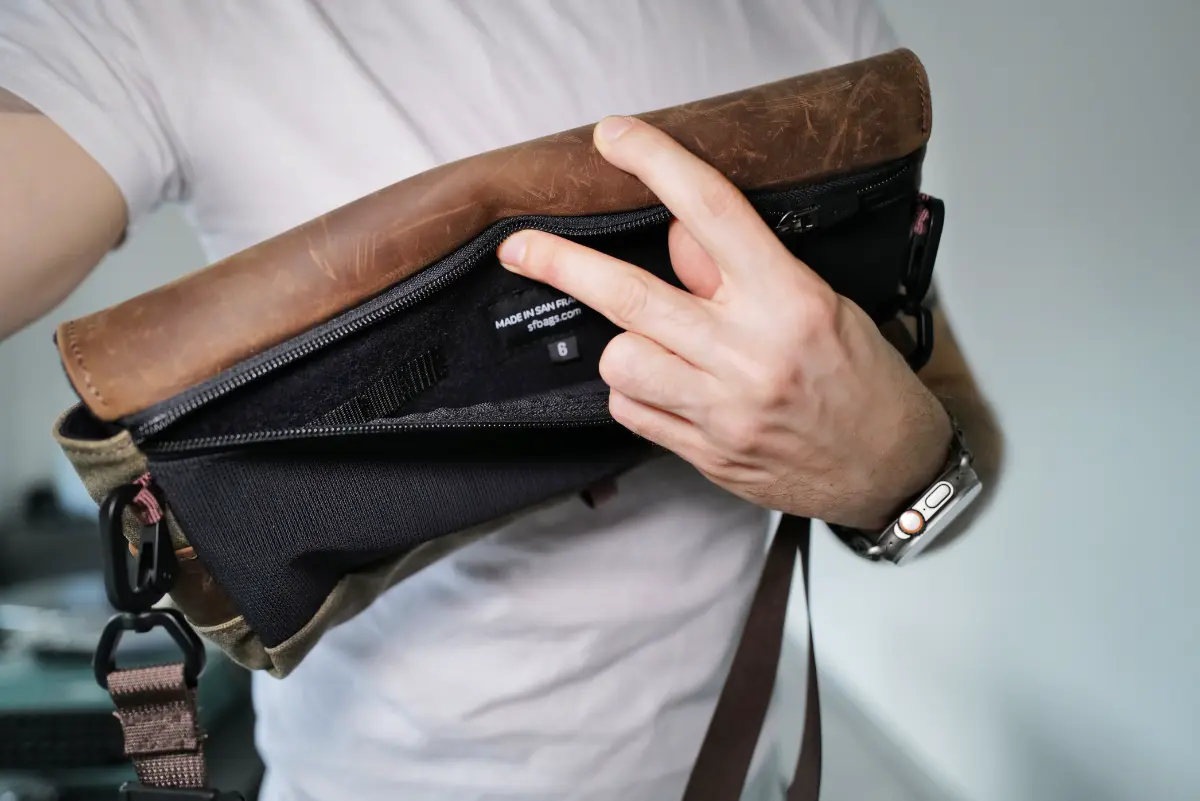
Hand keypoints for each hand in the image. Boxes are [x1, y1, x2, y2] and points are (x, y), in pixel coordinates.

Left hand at [497, 115, 951, 529]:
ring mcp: (723, 409)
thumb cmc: (864, 380)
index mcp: (790, 299)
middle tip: (519, 247)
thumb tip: (679, 235)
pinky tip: (668, 388)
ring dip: (621, 345)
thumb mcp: (823, 301)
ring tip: (653, 344)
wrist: (889, 469)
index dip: (656, 163)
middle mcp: (750, 352)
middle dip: (562, 265)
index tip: (615, 138)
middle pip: (631, 296)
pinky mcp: (705, 453)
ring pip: (620, 360)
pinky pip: (631, 412)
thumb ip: (743, 270)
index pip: (711, 211)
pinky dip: (636, 393)